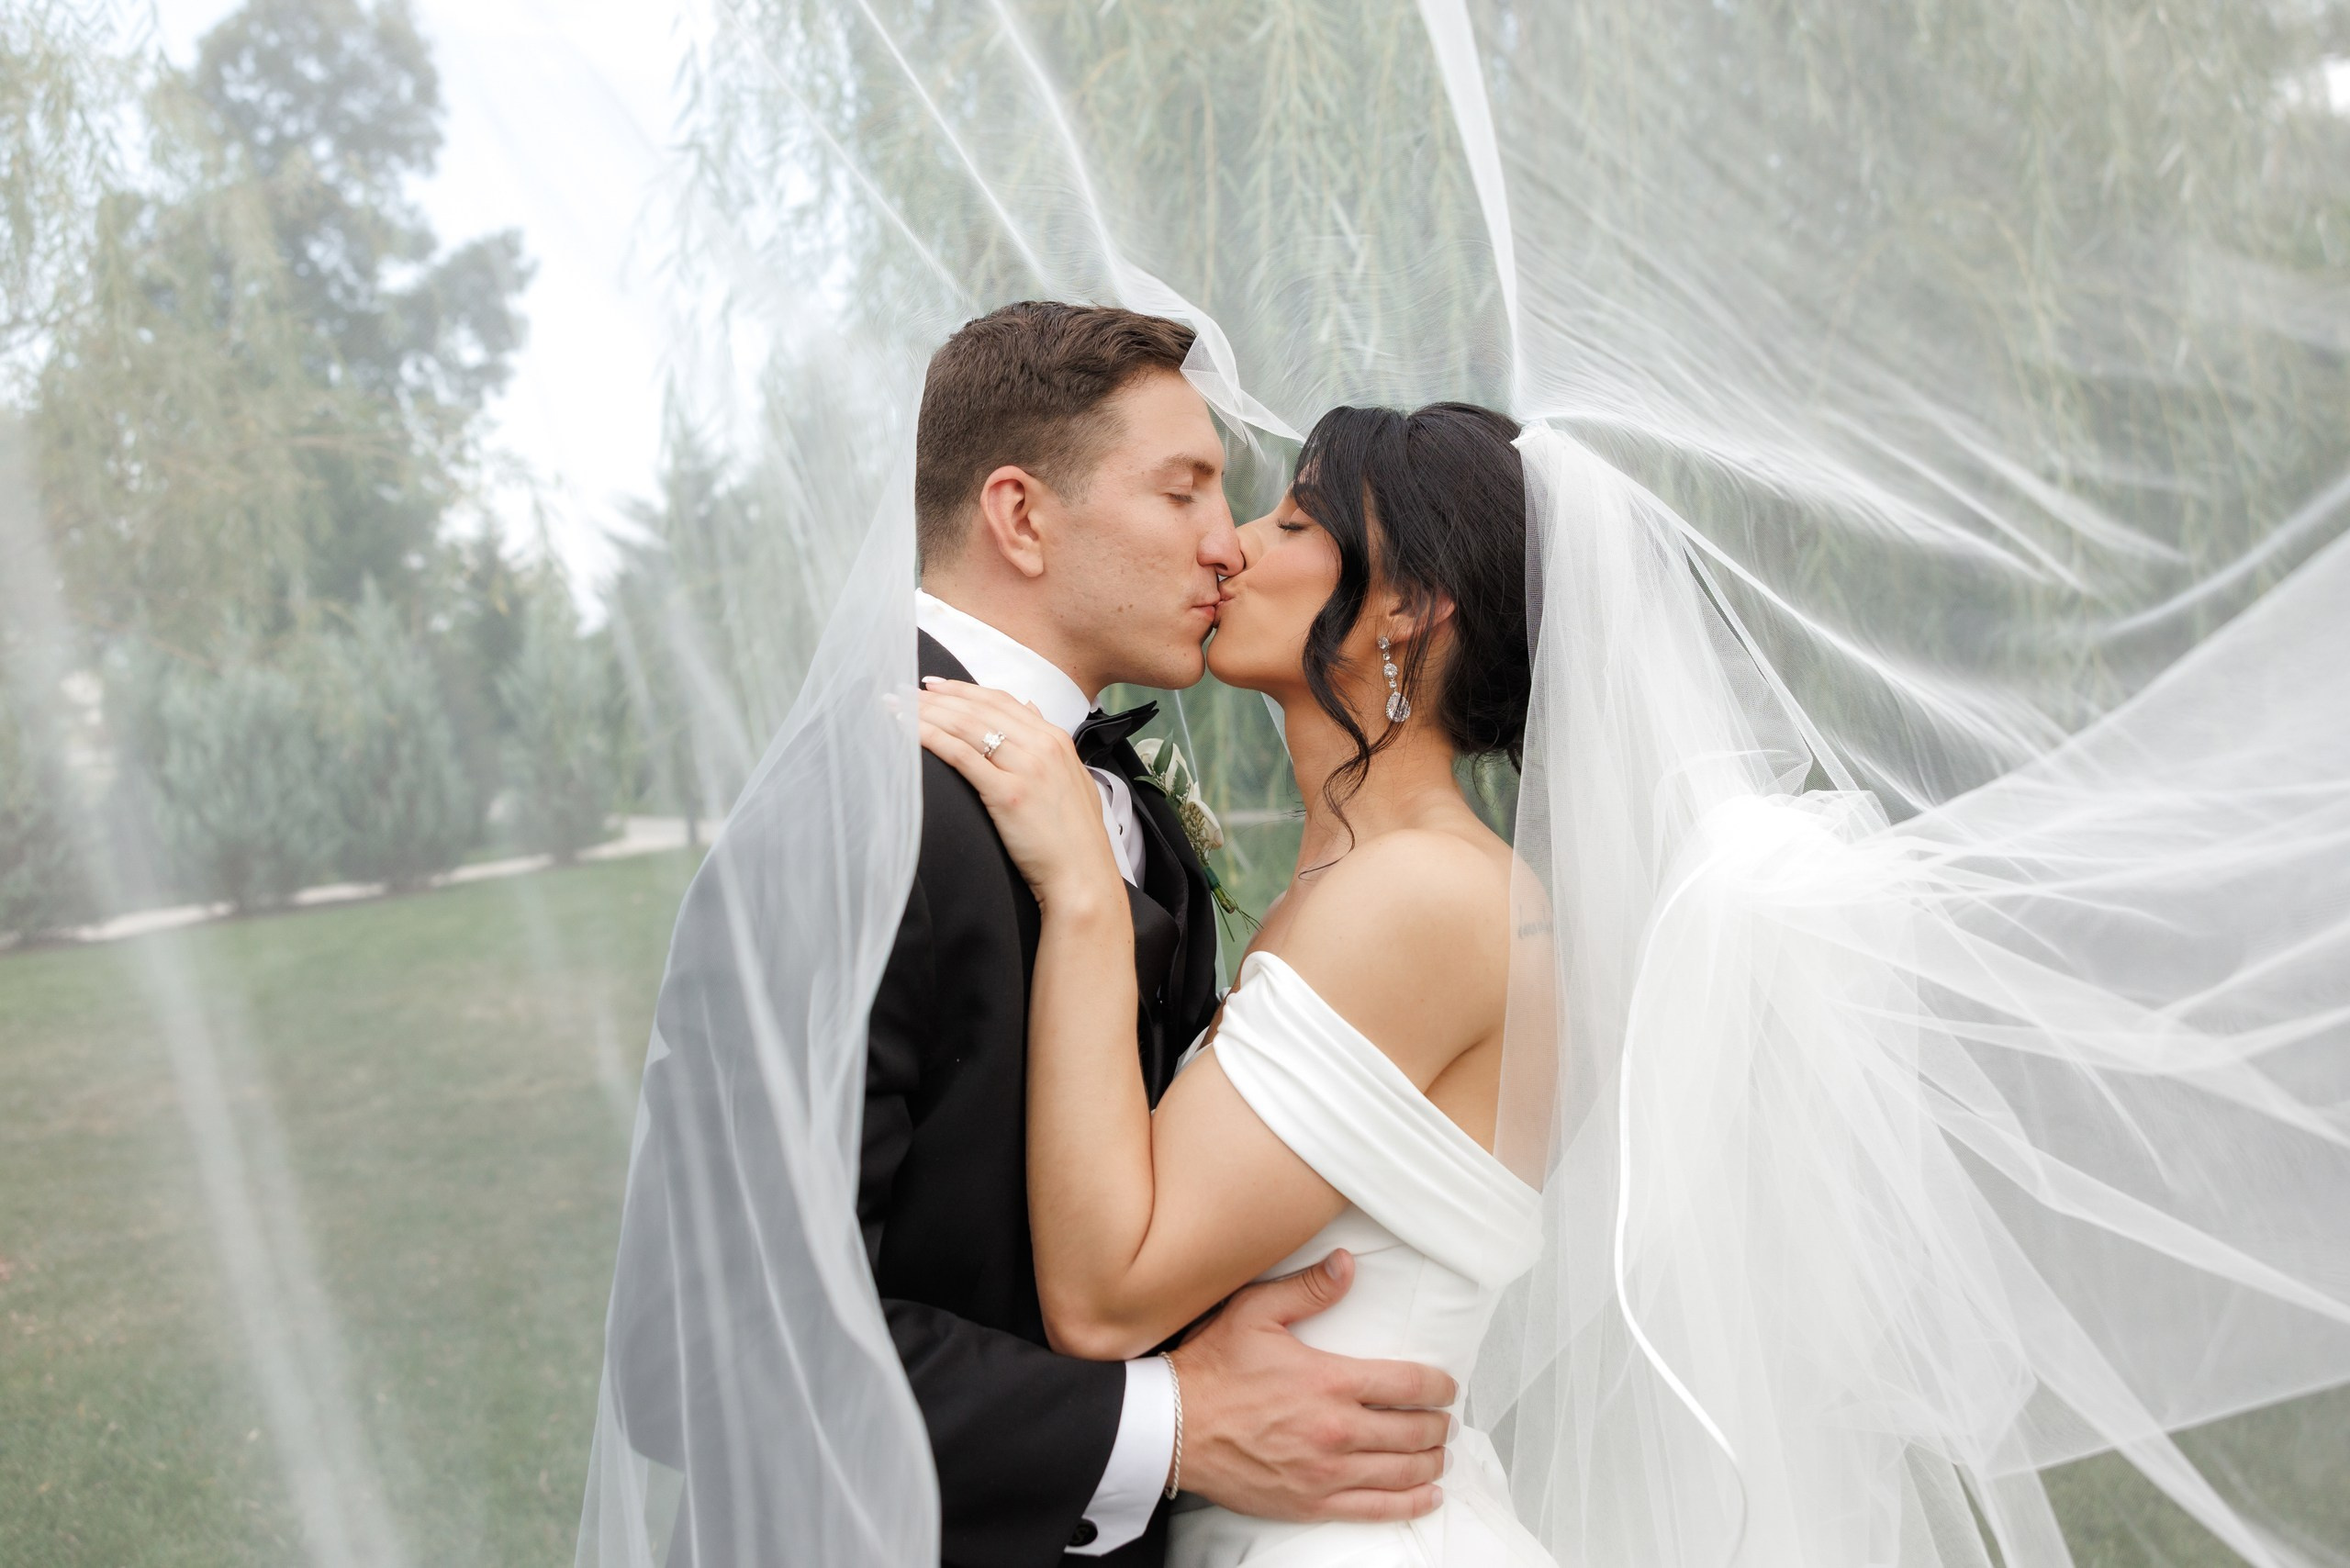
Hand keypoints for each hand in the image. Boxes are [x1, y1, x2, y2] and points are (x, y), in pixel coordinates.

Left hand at [918, 679, 1123, 910]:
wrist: (1083, 876)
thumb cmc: (1074, 837)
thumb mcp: (1071, 778)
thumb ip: (1048, 743)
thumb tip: (1029, 707)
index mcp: (1055, 739)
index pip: (1000, 700)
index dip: (961, 689)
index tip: (932, 686)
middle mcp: (1042, 746)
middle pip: (978, 708)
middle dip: (935, 697)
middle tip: (900, 691)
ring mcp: (1026, 768)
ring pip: (966, 725)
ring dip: (925, 712)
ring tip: (895, 706)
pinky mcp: (1008, 793)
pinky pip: (961, 755)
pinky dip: (930, 737)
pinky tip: (906, 730)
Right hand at [1168, 1251, 1453, 1522]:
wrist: (1172, 1427)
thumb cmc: (1211, 1369)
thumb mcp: (1255, 1312)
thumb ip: (1308, 1288)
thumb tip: (1346, 1264)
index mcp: (1330, 1381)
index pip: (1409, 1384)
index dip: (1439, 1385)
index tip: (1447, 1386)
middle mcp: (1337, 1430)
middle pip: (1414, 1431)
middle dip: (1438, 1424)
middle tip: (1444, 1419)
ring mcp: (1327, 1472)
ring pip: (1403, 1471)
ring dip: (1431, 1461)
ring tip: (1438, 1452)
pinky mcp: (1312, 1503)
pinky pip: (1377, 1508)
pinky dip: (1411, 1503)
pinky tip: (1428, 1495)